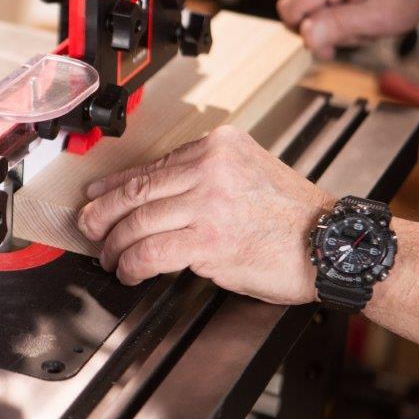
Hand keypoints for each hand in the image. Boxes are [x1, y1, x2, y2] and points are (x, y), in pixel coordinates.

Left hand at [76, 126, 333, 304]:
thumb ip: (203, 177)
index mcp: (218, 146)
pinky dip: (132, 264)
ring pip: (136, 222)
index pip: (152, 166)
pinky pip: (151, 252)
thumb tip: (154, 195)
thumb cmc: (293, 215)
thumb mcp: (248, 173)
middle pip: (136, 192)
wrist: (331, 244)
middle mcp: (211, 167)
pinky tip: (129, 271)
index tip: (96, 195)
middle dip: (101, 214)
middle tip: (87, 227)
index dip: (114, 184)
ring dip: (114, 245)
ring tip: (110, 256)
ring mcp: (208, 203)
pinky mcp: (208, 240)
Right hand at [277, 0, 418, 59]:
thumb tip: (305, 36)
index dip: (308, 34)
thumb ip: (338, 26)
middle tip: (356, 27)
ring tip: (358, 18)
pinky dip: (330, 14)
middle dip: (321, 29)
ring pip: (302, 9)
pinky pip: (310, 2)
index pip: (290, 12)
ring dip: (328, 23)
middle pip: (294, 11)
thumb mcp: (377, 18)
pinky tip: (353, 10)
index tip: (335, 45)